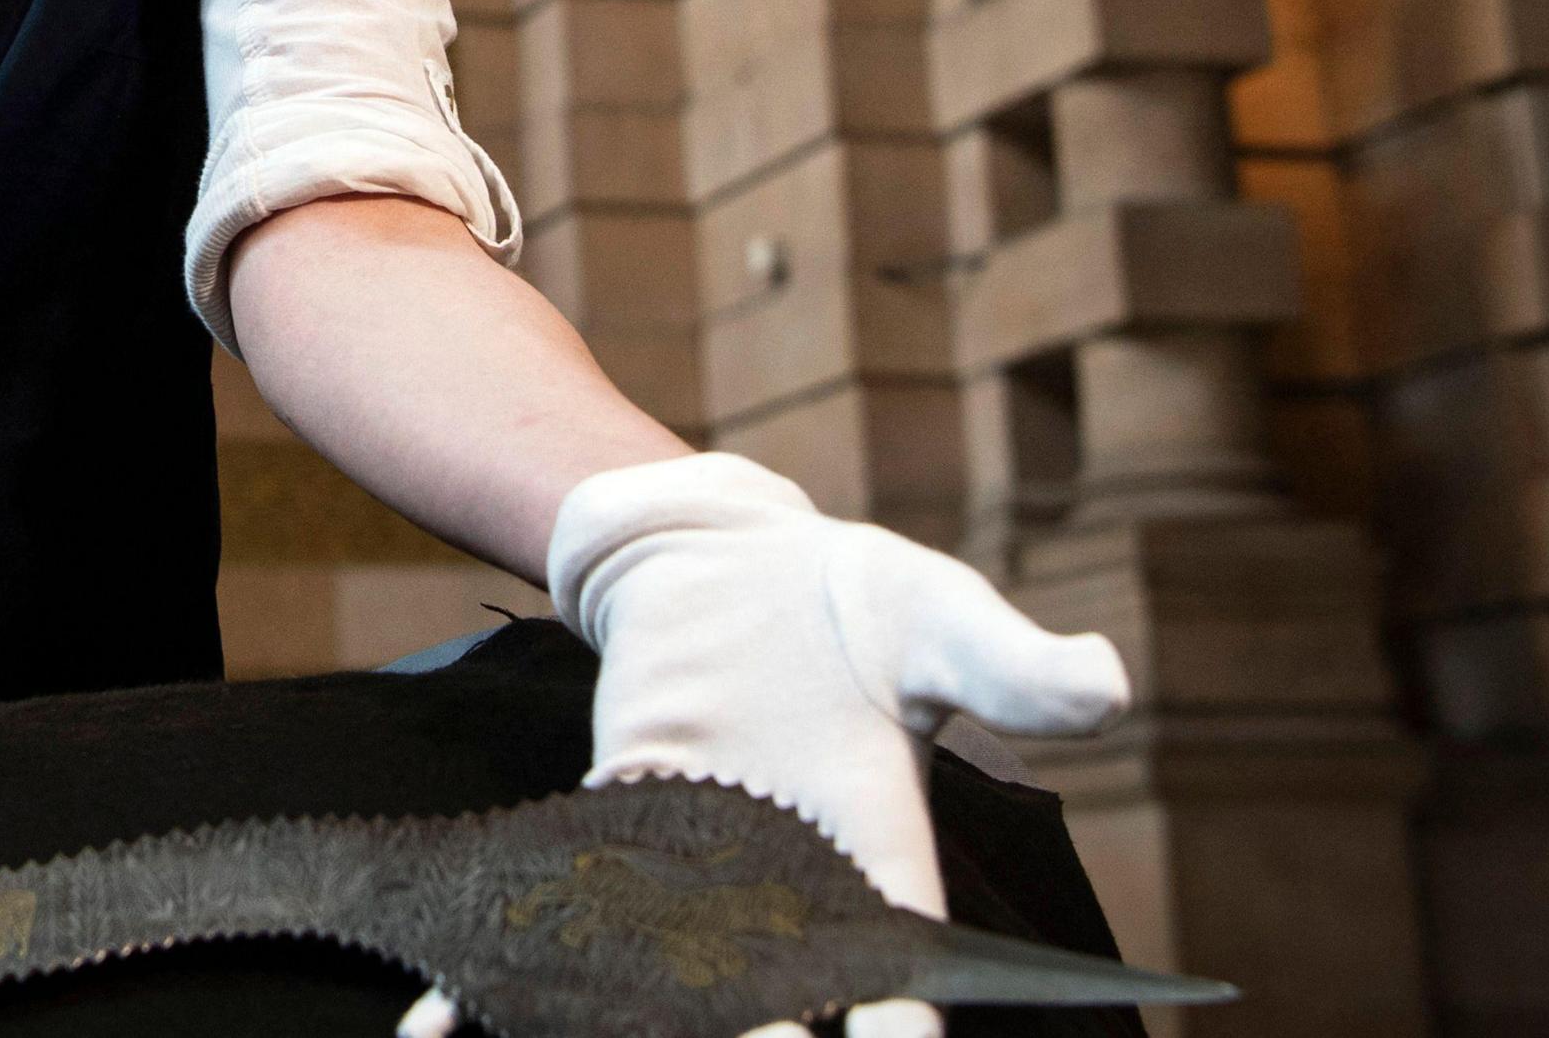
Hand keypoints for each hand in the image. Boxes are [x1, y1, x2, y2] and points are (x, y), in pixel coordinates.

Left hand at [397, 454, 1127, 1037]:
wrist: (734, 556)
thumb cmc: (855, 598)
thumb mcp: (939, 616)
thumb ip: (1011, 663)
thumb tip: (1107, 682)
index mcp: (876, 852)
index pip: (892, 967)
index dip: (889, 1026)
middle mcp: (781, 880)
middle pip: (767, 999)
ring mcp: (690, 857)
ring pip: (658, 971)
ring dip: (620, 1022)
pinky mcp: (613, 820)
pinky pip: (560, 904)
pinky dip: (505, 968)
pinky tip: (441, 1026)